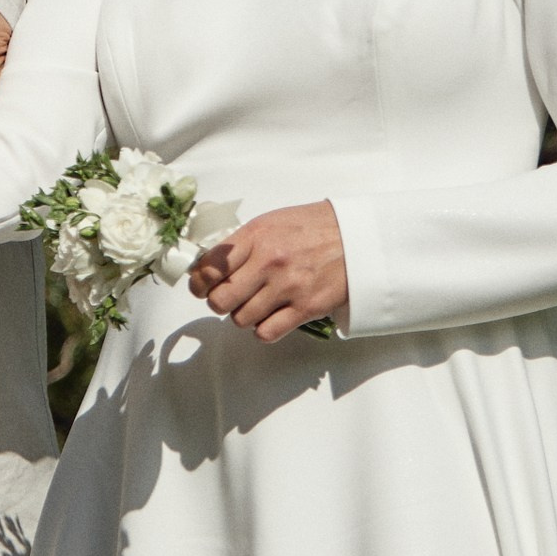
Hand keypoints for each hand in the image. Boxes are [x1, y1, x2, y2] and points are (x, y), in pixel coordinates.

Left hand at [188, 201, 347, 341]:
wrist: (357, 237)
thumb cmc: (312, 228)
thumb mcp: (271, 222)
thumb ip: (241, 243)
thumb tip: (209, 266)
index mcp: (257, 236)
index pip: (210, 267)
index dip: (199, 282)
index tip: (201, 286)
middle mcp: (269, 262)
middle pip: (220, 300)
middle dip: (219, 302)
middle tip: (228, 297)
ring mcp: (288, 287)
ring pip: (240, 319)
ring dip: (242, 315)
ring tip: (255, 304)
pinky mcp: (306, 308)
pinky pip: (266, 333)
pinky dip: (263, 330)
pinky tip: (270, 317)